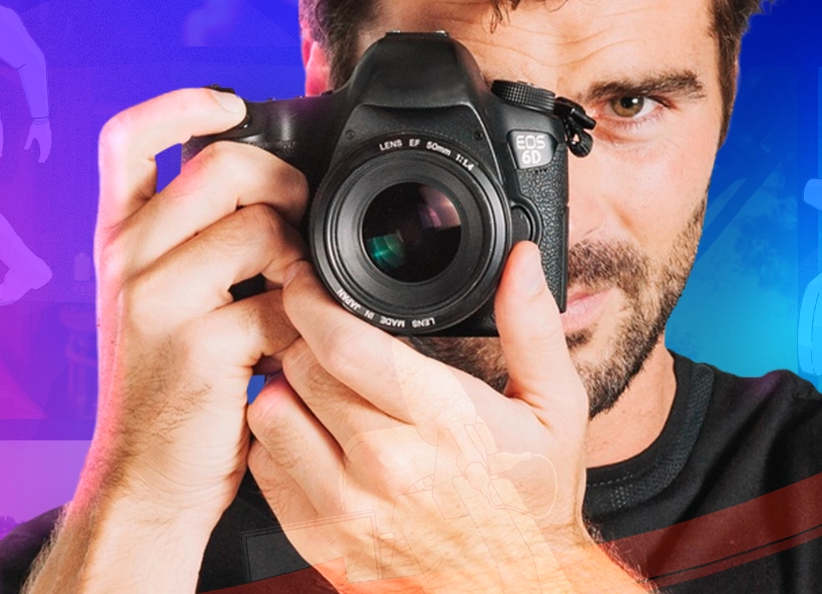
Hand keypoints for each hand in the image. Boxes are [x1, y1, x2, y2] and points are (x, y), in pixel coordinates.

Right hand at [24, 87, 308, 591]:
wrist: (144, 484)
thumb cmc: (168, 392)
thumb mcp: (155, 304)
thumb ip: (191, 243)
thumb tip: (270, 188)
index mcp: (117, 241)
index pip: (125, 139)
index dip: (182, 104)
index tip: (230, 105)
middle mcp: (127, 261)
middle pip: (222, 165)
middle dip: (284, 183)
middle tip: (300, 222)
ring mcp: (159, 301)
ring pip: (263, 229)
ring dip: (301, 261)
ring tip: (294, 303)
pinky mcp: (202, 346)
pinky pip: (285, 301)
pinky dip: (307, 324)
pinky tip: (292, 351)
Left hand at [26, 119, 52, 162]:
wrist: (42, 120)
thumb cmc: (35, 127)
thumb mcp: (31, 135)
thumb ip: (28, 142)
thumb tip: (25, 148)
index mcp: (42, 142)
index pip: (43, 152)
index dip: (42, 157)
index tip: (40, 161)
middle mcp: (47, 141)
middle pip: (46, 151)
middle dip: (44, 156)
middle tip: (42, 161)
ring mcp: (49, 139)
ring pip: (48, 148)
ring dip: (47, 152)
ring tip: (45, 156)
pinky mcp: (49, 136)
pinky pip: (49, 144)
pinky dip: (48, 148)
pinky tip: (47, 148)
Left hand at [247, 244, 641, 591]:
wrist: (515, 591)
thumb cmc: (533, 502)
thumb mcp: (556, 409)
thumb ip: (532, 328)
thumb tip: (520, 260)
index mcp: (446, 423)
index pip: (345, 347)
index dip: (312, 302)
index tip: (306, 283)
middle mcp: (389, 469)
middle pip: (299, 370)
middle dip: (301, 339)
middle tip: (316, 333)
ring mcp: (349, 510)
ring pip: (270, 414)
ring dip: (283, 387)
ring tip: (312, 383)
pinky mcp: (322, 541)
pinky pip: (265, 468)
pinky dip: (277, 440)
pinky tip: (313, 434)